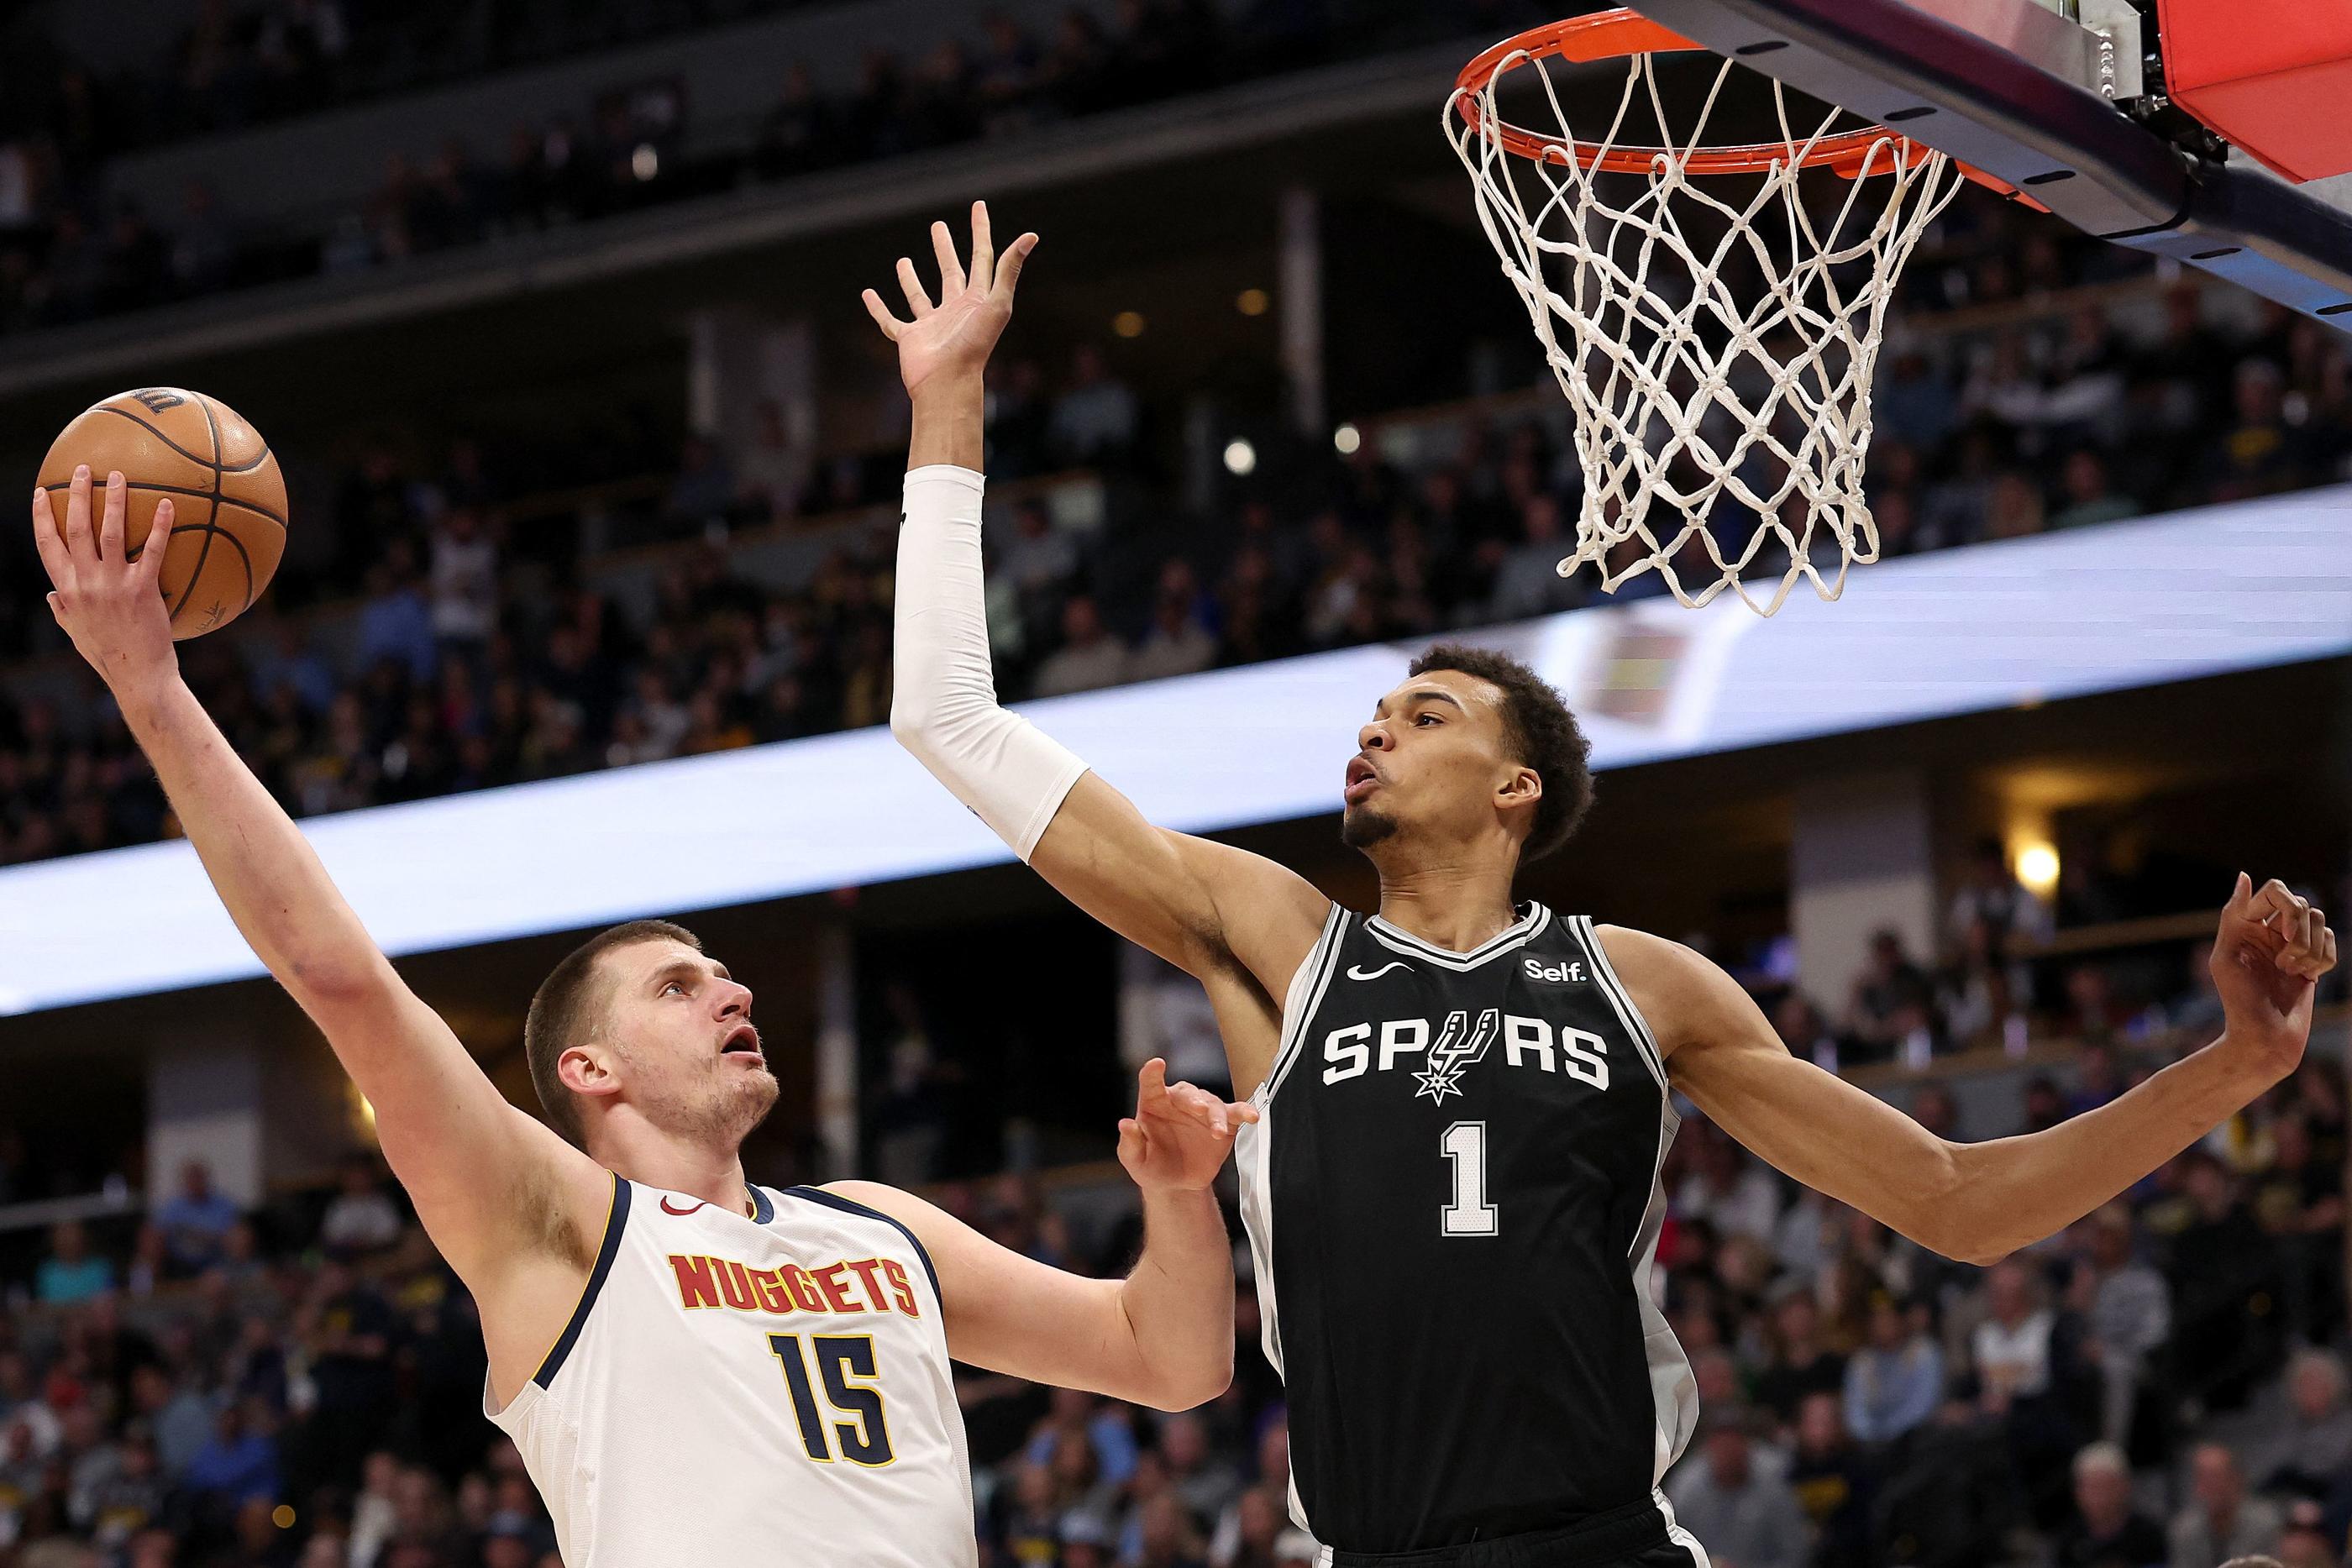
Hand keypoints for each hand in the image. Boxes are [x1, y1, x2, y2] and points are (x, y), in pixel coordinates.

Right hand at [33, 467, 178, 692]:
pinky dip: (160, 526)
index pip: (47, 545)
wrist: (138, 676)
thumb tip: (52, 595)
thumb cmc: (109, 656)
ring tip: (119, 476)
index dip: (41, 517)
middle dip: (75, 495)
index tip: (40, 493)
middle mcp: (85, 583)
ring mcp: (113, 585)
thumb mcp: (77, 633)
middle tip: (82, 470)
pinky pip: (153, 551)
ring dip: (113, 501)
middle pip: (75, 529)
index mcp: (67, 590)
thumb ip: (63, 611)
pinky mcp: (143, 590)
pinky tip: (168, 505)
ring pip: (110, 532)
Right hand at [862, 200, 1035, 399]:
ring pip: (920, 296)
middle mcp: (956, 310)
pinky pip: (890, 321)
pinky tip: (868, 294)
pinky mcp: (910, 338)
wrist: (948, 382)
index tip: (978, 206)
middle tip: (938, 226)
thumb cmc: (974, 345)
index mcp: (978, 300)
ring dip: (911, 279)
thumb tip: (1030, 236)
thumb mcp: (996, 303)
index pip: (981, 257)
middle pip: (951, 272)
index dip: (981, 230)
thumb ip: (1009, 269)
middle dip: (945, 249)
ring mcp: (932, 325)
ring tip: (903, 260)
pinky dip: (879, 309)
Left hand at [1115, 1058, 1258, 1194]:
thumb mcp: (1134, 1160)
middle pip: (1187, 1092)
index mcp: (1153, 1104)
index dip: (1152, 1073)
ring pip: (1212, 1103)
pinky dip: (1245, 1111)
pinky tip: (1252, 1116)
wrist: (1177, 1186)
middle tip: (1199, 1109)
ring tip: (1216, 1132)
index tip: (1156, 1064)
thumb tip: (1125, 1124)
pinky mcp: (1224, 1123)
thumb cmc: (1151, 1167)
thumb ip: (1130, 1143)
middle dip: (1194, 1099)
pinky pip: (1235, 1113)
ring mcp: (1203, 1111)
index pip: (1151, 1083)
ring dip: (1216, 1115)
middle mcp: (1179, 1102)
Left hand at [2211, 873, 2336, 1076]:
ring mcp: (2293, 945)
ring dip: (2310, 950)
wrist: (2265, 1038)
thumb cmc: (2240, 1001)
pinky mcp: (2313, 962)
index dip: (2285, 907)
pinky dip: (2324, 961)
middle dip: (2299, 934)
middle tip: (2284, 964)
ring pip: (2319, 922)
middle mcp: (2269, 931)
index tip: (2281, 936)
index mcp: (2245, 924)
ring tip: (2291, 974)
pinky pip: (2332, 943)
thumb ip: (2233, 915)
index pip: (2275, 890)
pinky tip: (2307, 979)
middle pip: (2302, 904)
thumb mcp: (2226, 957)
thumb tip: (2244, 876)